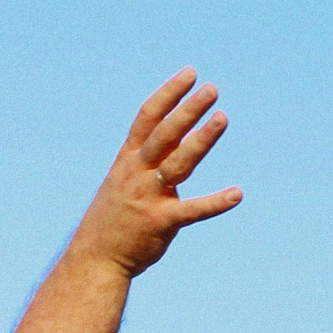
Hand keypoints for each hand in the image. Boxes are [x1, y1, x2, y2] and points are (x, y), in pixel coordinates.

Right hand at [71, 75, 242, 281]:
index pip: (148, 117)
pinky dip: (215, 203)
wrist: (95, 258)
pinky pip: (191, 210)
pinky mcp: (160, 223)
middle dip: (187, 109)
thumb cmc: (115, 217)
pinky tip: (236, 194)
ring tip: (222, 117)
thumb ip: (154, 158)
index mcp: (128, 159)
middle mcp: (136, 173)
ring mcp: (148, 197)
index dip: (169, 94)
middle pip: (164, 133)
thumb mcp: (127, 179)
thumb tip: (185, 134)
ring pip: (178, 163)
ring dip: (201, 139)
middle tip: (212, 89)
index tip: (190, 74)